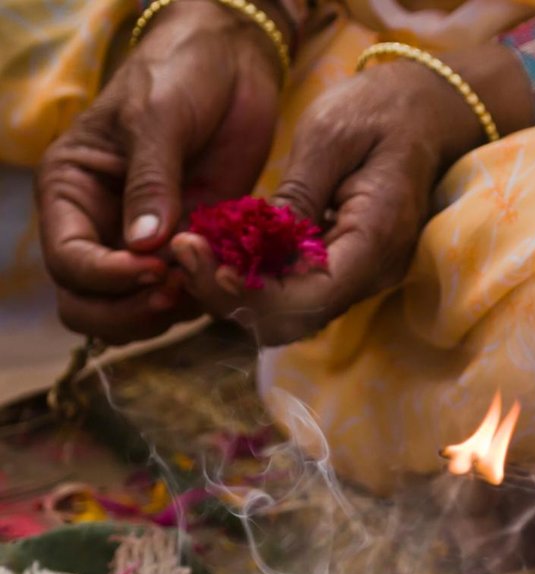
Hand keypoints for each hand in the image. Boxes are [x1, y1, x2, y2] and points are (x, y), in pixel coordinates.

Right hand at [36, 0, 284, 343]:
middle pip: (89, 304)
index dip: (107, 279)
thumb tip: (142, 246)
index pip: (69, 263)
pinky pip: (184, 296)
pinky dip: (200, 300)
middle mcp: (101, 226)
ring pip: (134, 311)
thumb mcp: (158, 117)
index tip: (154, 268)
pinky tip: (224, 278)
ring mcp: (146, 244)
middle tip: (175, 292)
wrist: (233, 65)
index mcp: (72, 192)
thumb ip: (150, 182)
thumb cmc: (181, 73)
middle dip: (128, 311)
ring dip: (166, 314)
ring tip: (203, 283)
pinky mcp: (190, 249)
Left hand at [173, 43, 532, 344]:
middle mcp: (371, 272)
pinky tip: (220, 253)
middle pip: (296, 318)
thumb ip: (297, 194)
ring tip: (192, 253)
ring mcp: (359, 275)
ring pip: (291, 314)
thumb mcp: (330, 135)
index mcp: (376, 239)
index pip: (312, 296)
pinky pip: (296, 293)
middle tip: (183, 254)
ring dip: (237, 294)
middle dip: (234, 298)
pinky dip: (254, 281)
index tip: (206, 262)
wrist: (422, 114)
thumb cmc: (380, 112)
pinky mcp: (343, 268)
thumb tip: (258, 247)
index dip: (255, 293)